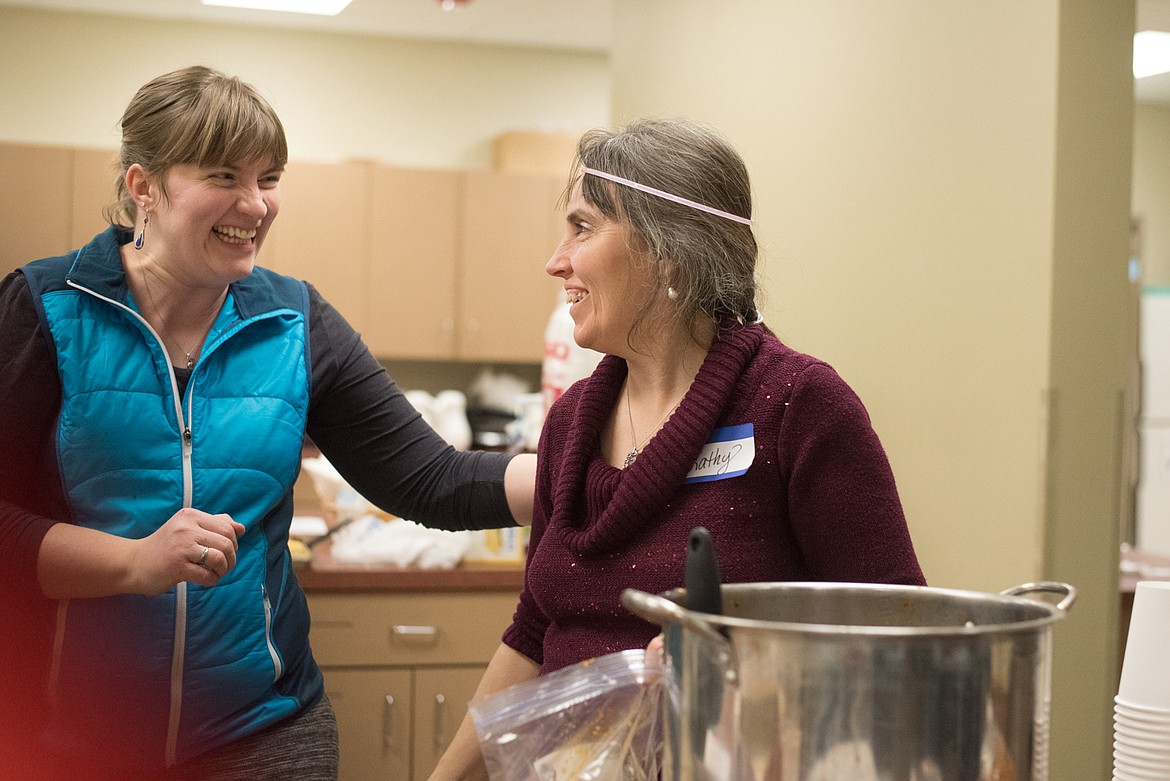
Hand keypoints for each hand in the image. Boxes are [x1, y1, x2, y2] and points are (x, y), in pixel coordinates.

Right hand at [130, 508, 245, 593]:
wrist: (133, 563)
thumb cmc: (165, 546)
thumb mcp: (188, 528)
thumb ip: (215, 524)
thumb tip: (241, 528)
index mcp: (190, 516)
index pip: (227, 527)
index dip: (233, 543)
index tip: (227, 552)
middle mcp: (186, 528)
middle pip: (226, 542)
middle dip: (232, 558)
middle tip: (224, 566)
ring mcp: (181, 547)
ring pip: (220, 558)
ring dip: (223, 570)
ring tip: (216, 573)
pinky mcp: (177, 566)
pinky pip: (207, 575)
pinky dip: (213, 580)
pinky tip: (206, 580)